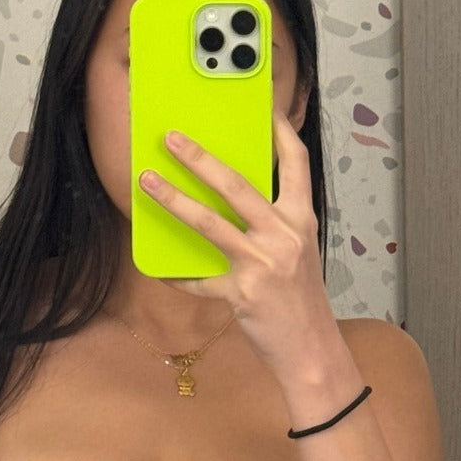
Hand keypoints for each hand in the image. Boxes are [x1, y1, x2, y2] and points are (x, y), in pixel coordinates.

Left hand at [137, 112, 340, 382]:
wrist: (313, 351)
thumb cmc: (303, 303)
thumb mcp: (298, 255)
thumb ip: (273, 227)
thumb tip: (231, 204)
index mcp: (302, 221)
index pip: (296, 164)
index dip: (280, 132)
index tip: (264, 109)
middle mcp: (284, 236)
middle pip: (237, 184)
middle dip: (200, 157)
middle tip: (172, 138)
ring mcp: (262, 263)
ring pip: (210, 222)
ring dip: (174, 199)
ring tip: (148, 182)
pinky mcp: (242, 293)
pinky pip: (200, 280)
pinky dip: (179, 276)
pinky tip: (162, 271)